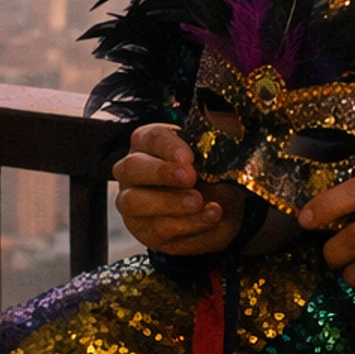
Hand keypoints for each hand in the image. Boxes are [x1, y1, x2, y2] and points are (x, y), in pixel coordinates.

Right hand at [113, 123, 244, 255]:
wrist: (223, 205)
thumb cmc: (211, 171)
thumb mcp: (216, 152)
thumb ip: (216, 135)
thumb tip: (222, 122)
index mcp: (147, 143)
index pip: (150, 138)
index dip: (169, 147)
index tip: (190, 158)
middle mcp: (131, 172)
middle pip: (132, 168)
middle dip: (161, 173)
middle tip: (191, 179)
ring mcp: (133, 203)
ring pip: (138, 203)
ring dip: (174, 205)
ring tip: (206, 206)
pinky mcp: (145, 232)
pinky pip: (159, 232)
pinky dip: (189, 227)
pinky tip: (211, 219)